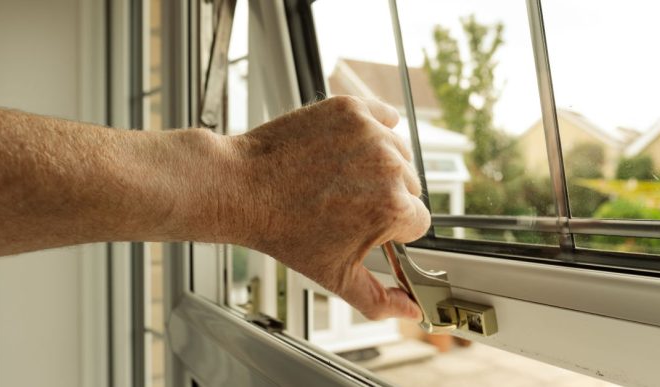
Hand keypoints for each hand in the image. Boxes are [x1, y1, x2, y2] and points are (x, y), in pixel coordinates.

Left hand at [222, 96, 429, 319]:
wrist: (242, 187)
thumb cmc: (283, 231)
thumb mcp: (335, 276)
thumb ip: (380, 300)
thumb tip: (412, 312)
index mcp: (393, 208)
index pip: (417, 222)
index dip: (391, 229)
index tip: (365, 225)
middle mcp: (390, 167)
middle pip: (410, 187)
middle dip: (386, 197)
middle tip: (347, 204)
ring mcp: (371, 133)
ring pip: (399, 153)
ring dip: (380, 165)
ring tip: (341, 178)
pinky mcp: (352, 109)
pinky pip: (384, 117)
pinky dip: (375, 129)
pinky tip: (350, 147)